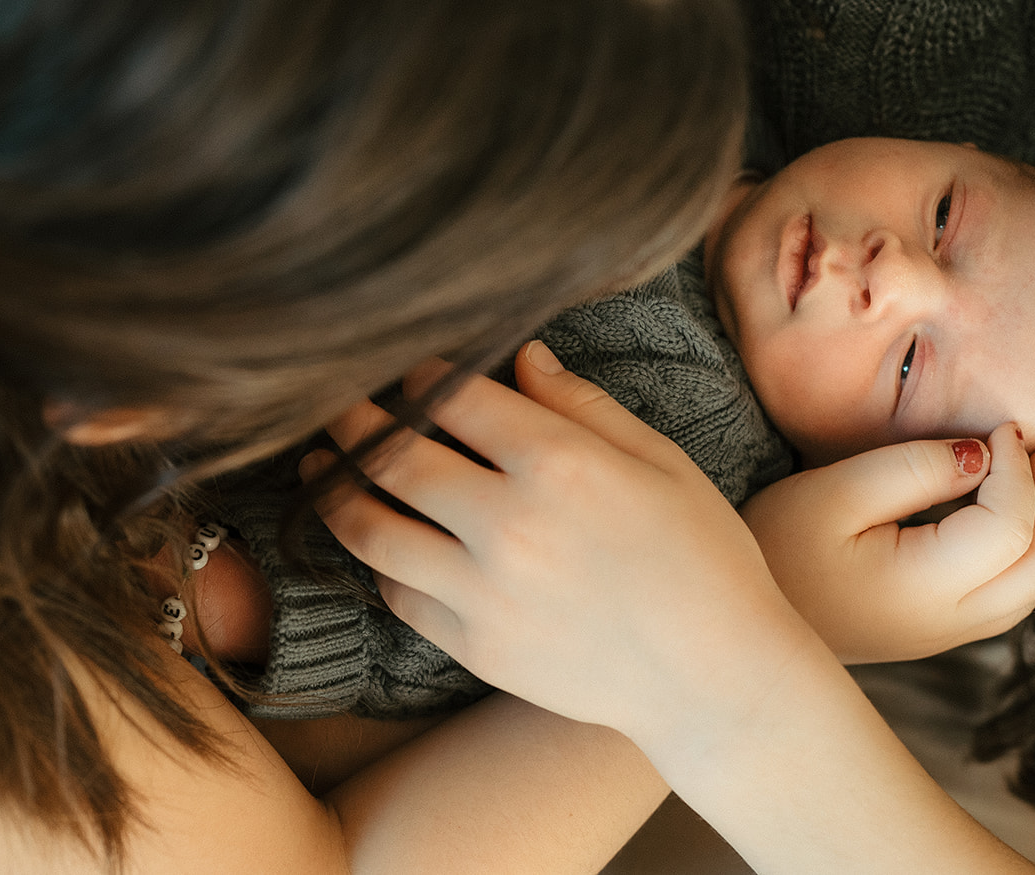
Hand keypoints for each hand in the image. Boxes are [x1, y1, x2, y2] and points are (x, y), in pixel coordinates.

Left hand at [308, 343, 817, 743]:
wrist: (713, 678)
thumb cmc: (703, 557)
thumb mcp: (662, 461)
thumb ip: (584, 405)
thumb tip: (521, 356)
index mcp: (562, 466)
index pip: (455, 397)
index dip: (423, 374)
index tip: (412, 367)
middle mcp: (510, 526)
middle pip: (394, 456)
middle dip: (356, 421)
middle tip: (336, 404)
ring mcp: (484, 594)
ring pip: (371, 530)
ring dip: (335, 491)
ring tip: (321, 469)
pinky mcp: (473, 648)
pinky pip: (397, 594)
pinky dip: (376, 560)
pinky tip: (374, 538)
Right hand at [740, 426, 1034, 662]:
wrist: (739, 620)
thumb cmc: (774, 545)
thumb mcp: (834, 492)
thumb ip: (913, 468)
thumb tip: (983, 452)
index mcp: (924, 589)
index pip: (1010, 528)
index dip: (1019, 470)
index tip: (1002, 425)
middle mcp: (947, 624)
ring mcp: (944, 636)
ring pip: (1032, 589)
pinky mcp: (934, 632)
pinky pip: (1008, 597)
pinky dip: (1025, 552)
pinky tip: (1008, 512)